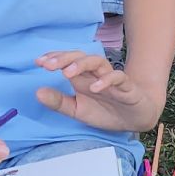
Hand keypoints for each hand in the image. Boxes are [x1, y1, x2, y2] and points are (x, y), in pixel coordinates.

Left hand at [35, 50, 163, 132]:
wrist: (136, 118)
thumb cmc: (106, 111)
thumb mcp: (77, 110)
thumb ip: (59, 102)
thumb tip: (37, 92)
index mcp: (82, 79)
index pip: (67, 61)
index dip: (54, 58)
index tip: (38, 62)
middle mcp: (95, 75)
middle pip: (80, 57)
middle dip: (64, 58)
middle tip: (48, 65)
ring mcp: (111, 79)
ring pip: (98, 62)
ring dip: (82, 64)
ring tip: (67, 73)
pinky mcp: (127, 88)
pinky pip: (118, 78)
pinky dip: (106, 80)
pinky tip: (95, 86)